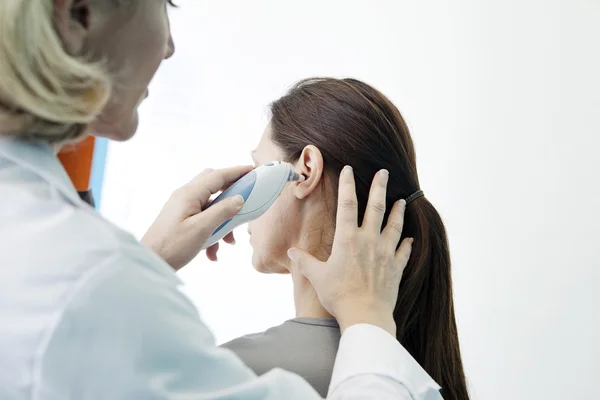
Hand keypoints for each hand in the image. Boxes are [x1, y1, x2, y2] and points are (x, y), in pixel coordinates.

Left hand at [141, 165, 252, 270]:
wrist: (150, 261)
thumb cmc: (172, 246)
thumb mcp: (202, 229)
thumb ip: (222, 211)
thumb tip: (239, 199)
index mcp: (189, 194)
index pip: (218, 176)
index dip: (236, 172)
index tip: (252, 170)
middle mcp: (185, 196)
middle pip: (213, 185)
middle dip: (231, 194)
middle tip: (245, 201)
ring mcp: (182, 207)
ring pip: (210, 205)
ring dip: (223, 220)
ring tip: (228, 241)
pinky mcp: (181, 219)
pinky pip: (203, 218)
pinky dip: (212, 231)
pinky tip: (213, 251)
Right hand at [287, 166, 412, 335]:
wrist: (366, 316)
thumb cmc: (339, 296)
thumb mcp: (317, 277)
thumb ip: (305, 261)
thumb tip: (292, 251)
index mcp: (347, 239)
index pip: (347, 205)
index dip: (348, 185)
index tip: (349, 170)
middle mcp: (369, 241)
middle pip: (376, 207)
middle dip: (379, 188)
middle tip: (384, 172)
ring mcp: (385, 253)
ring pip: (394, 225)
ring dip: (398, 211)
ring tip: (402, 200)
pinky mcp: (396, 268)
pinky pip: (404, 251)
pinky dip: (407, 244)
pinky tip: (410, 238)